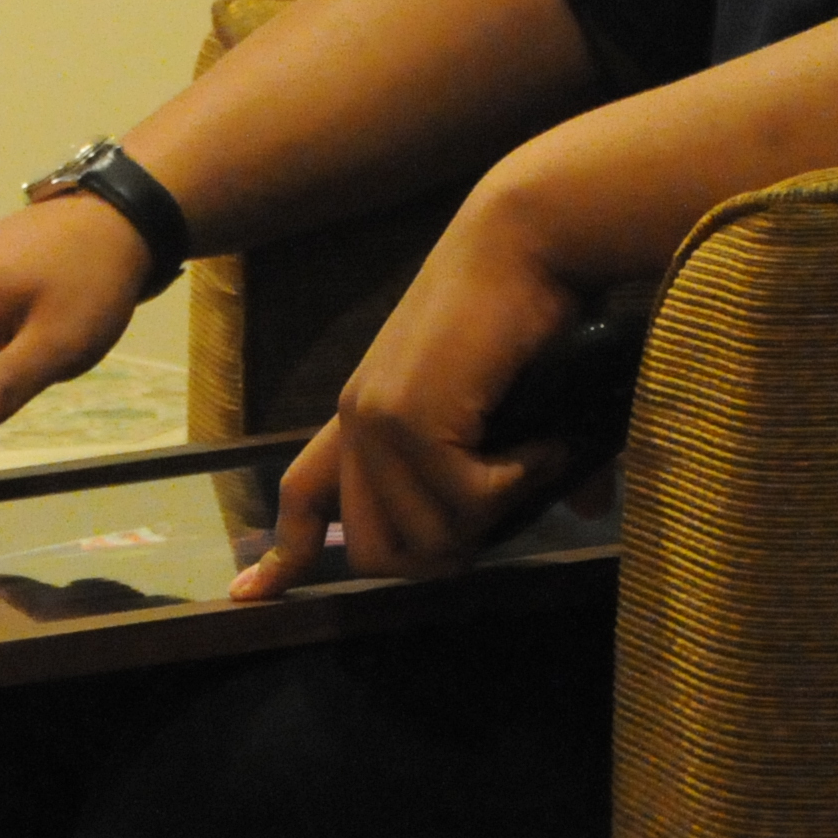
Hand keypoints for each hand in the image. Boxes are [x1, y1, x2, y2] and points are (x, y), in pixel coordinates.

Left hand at [229, 187, 577, 593]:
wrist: (526, 240)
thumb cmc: (528, 311)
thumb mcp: (515, 403)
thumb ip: (531, 464)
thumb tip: (590, 507)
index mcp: (366, 415)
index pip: (304, 495)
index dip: (283, 556)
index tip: (247, 596)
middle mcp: (358, 422)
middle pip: (378, 554)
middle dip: (447, 553)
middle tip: (506, 506)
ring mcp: (377, 420)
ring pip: (431, 538)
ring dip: (499, 511)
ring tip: (537, 452)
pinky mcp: (410, 417)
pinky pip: (468, 501)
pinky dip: (521, 481)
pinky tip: (546, 437)